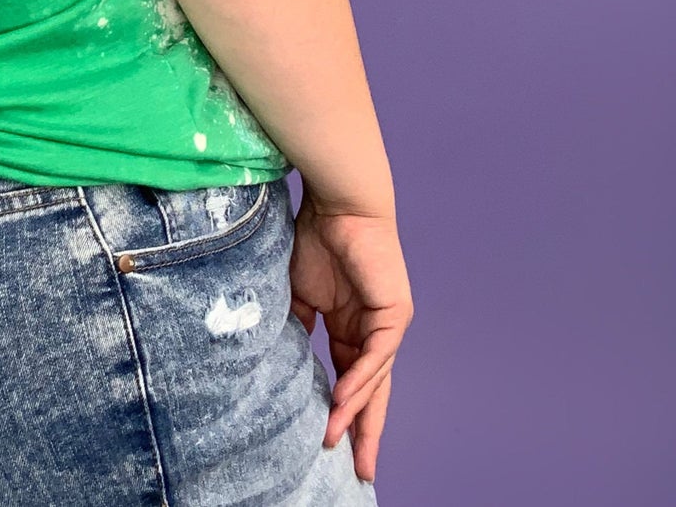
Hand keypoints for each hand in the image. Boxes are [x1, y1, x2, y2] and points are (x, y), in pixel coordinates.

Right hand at [288, 185, 412, 483]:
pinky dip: (360, 382)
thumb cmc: (315, 238)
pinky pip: (376, 358)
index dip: (341, 409)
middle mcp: (372, 331)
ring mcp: (386, 325)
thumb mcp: (297, 292)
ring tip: (344, 446)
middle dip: (364, 431)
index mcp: (350, 326)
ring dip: (360, 416)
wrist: (337, 204)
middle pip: (371, 390)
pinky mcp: (394, 315)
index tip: (328, 443)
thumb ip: (296, 326)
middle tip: (361, 471)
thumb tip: (281, 361)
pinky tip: (345, 405)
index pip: (348, 377)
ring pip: (376, 381)